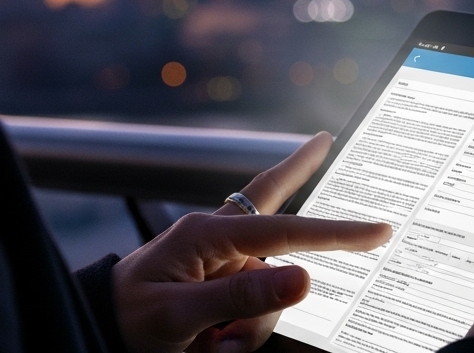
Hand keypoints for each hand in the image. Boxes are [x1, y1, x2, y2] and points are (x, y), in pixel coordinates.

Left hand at [111, 133, 391, 352]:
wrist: (95, 331)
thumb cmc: (126, 319)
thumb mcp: (179, 315)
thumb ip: (241, 297)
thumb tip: (304, 277)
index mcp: (205, 234)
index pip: (285, 230)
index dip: (337, 232)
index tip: (378, 230)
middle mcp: (218, 242)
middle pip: (281, 227)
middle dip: (302, 201)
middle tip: (326, 141)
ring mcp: (221, 266)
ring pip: (272, 292)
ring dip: (249, 330)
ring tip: (209, 350)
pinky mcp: (220, 288)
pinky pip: (255, 309)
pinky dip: (241, 335)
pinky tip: (211, 347)